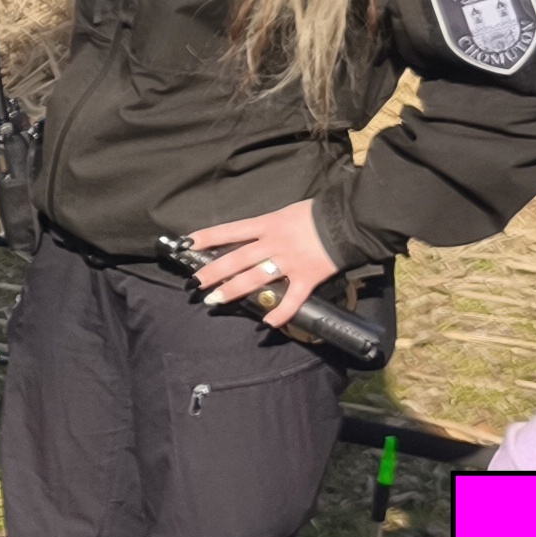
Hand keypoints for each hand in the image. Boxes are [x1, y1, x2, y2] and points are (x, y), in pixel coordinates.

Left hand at [184, 201, 338, 325]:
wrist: (348, 220)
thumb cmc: (317, 213)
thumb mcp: (285, 212)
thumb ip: (268, 226)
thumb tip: (251, 235)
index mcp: (268, 224)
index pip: (231, 231)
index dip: (208, 237)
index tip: (187, 244)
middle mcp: (274, 244)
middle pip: (237, 259)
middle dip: (213, 271)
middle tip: (195, 283)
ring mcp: (289, 262)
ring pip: (255, 279)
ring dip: (233, 290)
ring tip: (214, 300)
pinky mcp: (307, 278)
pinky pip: (292, 299)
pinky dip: (280, 313)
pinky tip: (266, 324)